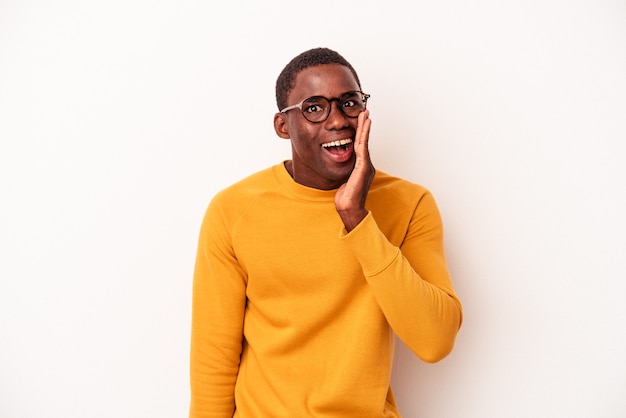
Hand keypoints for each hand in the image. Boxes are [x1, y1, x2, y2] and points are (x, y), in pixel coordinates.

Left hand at [335, 110, 373, 231]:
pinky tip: (364, 125)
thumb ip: (344, 172)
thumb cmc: (345, 198)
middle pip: (364, 141)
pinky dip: (364, 134)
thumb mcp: (343, 181)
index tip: (360, 121)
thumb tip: (338, 166)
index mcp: (361, 167)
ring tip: (365, 114)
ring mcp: (365, 165)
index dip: (360, 133)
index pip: (360, 146)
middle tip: (365, 112)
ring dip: (364, 126)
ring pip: (364, 141)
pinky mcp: (363, 167)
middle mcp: (365, 164)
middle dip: (364, 126)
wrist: (349, 209)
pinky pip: (363, 147)